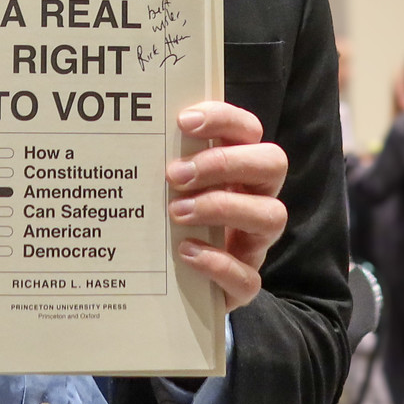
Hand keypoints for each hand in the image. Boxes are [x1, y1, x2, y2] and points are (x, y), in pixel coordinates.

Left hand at [167, 103, 287, 311]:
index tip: (183, 122)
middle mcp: (257, 199)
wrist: (179, 284)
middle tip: (176, 174)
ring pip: (272, 216)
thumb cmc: (174, 222)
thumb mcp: (171, 189)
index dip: (223, 119)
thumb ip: (166, 164)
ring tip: (176, 212)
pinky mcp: (244, 284)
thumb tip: (130, 139)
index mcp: (239, 167)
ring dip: (222, 208)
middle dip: (225, 162)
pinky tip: (185, 252)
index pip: (248, 130)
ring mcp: (256, 242)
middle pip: (273, 164)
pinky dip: (217, 263)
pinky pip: (247, 276)